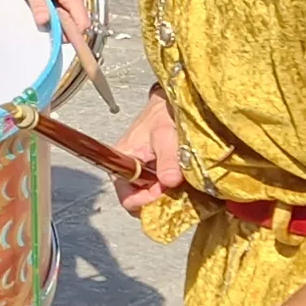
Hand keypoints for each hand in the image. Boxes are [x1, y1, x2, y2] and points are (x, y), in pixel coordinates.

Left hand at [4, 0, 89, 52]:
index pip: (83, 23)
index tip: (59, 38)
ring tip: (45, 15)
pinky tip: (46, 9)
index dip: (73, 34)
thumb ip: (39, 7)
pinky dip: (59, 13)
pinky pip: (68, 7)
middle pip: (80, 21)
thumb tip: (45, 23)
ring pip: (73, 15)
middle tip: (48, 26)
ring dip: (61, 20)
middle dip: (66, 28)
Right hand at [114, 97, 181, 212]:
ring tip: (182, 182)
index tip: (166, 190)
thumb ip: (168, 158)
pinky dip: (173, 190)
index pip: (127, 198)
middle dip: (160, 200)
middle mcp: (128, 172)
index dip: (147, 200)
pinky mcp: (155, 173)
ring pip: (152, 197)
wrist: (170, 104)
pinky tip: (184, 180)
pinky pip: (161, 190)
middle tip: (177, 187)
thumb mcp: (166, 134)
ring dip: (169, 195)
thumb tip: (169, 182)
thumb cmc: (163, 114)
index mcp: (121, 162)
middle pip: (140, 201)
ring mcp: (142, 174)